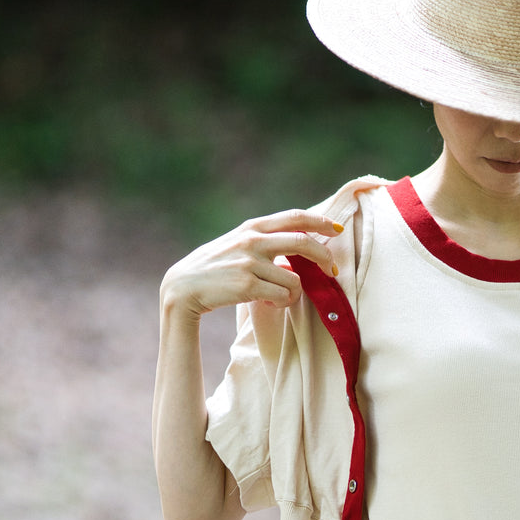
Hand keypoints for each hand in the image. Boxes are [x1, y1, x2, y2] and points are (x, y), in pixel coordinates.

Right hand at [160, 210, 342, 319]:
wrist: (183, 288)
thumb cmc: (213, 268)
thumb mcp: (237, 245)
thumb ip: (264, 244)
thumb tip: (296, 257)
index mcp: (252, 227)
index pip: (295, 217)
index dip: (320, 222)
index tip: (336, 230)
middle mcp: (253, 240)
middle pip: (303, 242)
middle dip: (324, 258)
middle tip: (332, 271)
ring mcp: (250, 263)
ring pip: (295, 279)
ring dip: (295, 292)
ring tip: (281, 296)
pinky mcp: (247, 285)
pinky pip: (283, 296)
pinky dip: (283, 302)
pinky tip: (270, 302)